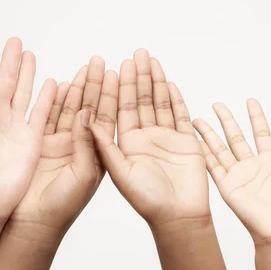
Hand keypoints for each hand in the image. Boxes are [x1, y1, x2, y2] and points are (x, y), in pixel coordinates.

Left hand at [0, 38, 56, 223]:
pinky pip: (42, 114)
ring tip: (30, 54)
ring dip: (28, 74)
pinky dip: (48, 99)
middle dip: (10, 61)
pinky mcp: (32, 140)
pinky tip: (52, 83)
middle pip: (7, 81)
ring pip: (25, 93)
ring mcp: (16, 127)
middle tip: (14, 41)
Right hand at [11, 56, 118, 230]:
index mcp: (98, 155)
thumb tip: (88, 113)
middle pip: (91, 108)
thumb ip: (86, 145)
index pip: (107, 118)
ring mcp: (61, 144)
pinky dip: (53, 100)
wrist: (32, 223)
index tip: (118, 72)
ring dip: (78, 88)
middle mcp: (81, 146)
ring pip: (71, 109)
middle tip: (101, 60)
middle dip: (97, 84)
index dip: (113, 95)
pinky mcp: (40, 144)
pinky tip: (61, 83)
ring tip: (85, 67)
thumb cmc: (62, 207)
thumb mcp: (83, 176)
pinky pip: (48, 117)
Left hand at [90, 49, 208, 225]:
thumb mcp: (118, 173)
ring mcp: (165, 138)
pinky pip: (179, 115)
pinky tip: (169, 83)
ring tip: (152, 60)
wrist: (178, 216)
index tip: (115, 65)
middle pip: (140, 101)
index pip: (120, 109)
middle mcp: (144, 138)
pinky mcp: (185, 142)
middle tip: (136, 53)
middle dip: (138, 77)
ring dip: (156, 82)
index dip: (118, 87)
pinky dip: (175, 99)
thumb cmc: (147, 201)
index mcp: (125, 144)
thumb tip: (86, 119)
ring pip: (159, 104)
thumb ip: (103, 146)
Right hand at [193, 100, 270, 244]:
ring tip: (197, 119)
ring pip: (220, 149)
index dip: (256, 117)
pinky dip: (203, 155)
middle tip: (217, 104)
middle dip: (226, 120)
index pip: (261, 133)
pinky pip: (213, 167)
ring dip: (209, 134)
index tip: (250, 101)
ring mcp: (238, 176)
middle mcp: (253, 166)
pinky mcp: (227, 187)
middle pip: (236, 137)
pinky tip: (194, 143)